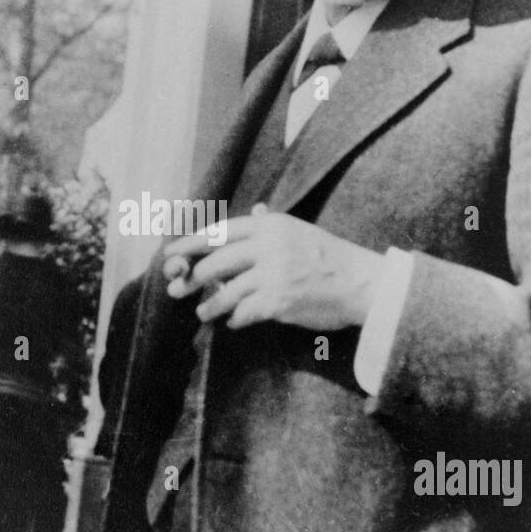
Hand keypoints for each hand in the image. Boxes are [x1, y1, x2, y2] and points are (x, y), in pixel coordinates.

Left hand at [162, 207, 382, 331]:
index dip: (191, 244)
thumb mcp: (299, 231)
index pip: (220, 232)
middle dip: (193, 278)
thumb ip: (271, 224)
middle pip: (216, 262)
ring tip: (203, 312)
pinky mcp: (278, 301)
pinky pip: (244, 312)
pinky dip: (235, 319)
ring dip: (210, 305)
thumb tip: (255, 209)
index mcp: (270, 226)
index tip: (170, 254)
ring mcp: (273, 274)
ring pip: (226, 292)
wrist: (360, 282)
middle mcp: (268, 247)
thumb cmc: (329, 258)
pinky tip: (234, 322)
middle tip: (178, 289)